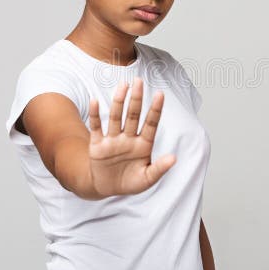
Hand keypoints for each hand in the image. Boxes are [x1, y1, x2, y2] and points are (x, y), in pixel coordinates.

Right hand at [87, 77, 175, 196]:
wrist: (107, 188)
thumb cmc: (130, 182)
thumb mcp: (148, 179)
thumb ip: (160, 169)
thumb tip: (174, 158)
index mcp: (143, 145)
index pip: (151, 123)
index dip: (155, 109)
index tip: (160, 94)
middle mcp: (128, 138)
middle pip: (133, 115)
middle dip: (136, 99)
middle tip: (139, 81)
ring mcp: (113, 140)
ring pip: (116, 117)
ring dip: (119, 102)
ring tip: (123, 86)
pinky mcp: (97, 145)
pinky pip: (96, 127)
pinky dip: (95, 115)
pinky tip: (95, 101)